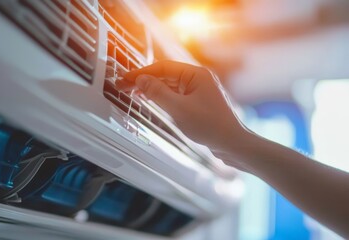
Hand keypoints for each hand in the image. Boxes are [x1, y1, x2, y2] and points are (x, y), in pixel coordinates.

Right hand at [115, 60, 248, 162]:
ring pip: (170, 85)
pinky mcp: (198, 102)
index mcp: (197, 74)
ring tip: (133, 94)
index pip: (163, 67)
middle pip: (166, 75)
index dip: (142, 73)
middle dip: (145, 81)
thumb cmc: (211, 126)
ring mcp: (199, 90)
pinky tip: (151, 101)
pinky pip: (176, 95)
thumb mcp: (179, 109)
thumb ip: (157, 93)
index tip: (125, 79)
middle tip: (124, 87)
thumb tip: (141, 80)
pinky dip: (162, 97)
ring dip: (152, 89)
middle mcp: (198, 78)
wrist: (233, 144)